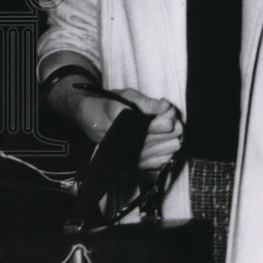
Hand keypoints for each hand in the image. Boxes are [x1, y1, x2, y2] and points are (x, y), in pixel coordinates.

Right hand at [49, 80, 183, 171]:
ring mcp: (130, 157)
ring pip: (169, 150)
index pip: (161, 124)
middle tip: (167, 115)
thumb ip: (147, 103)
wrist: (88, 118)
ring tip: (164, 128)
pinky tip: (161, 142)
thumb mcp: (126, 96)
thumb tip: (166, 106)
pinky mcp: (133, 165)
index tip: (167, 108)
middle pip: (169, 136)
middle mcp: (127, 144)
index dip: (169, 115)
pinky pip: (160, 162)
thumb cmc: (107, 104)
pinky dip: (165, 151)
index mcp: (124, 123)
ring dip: (171, 137)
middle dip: (173, 124)